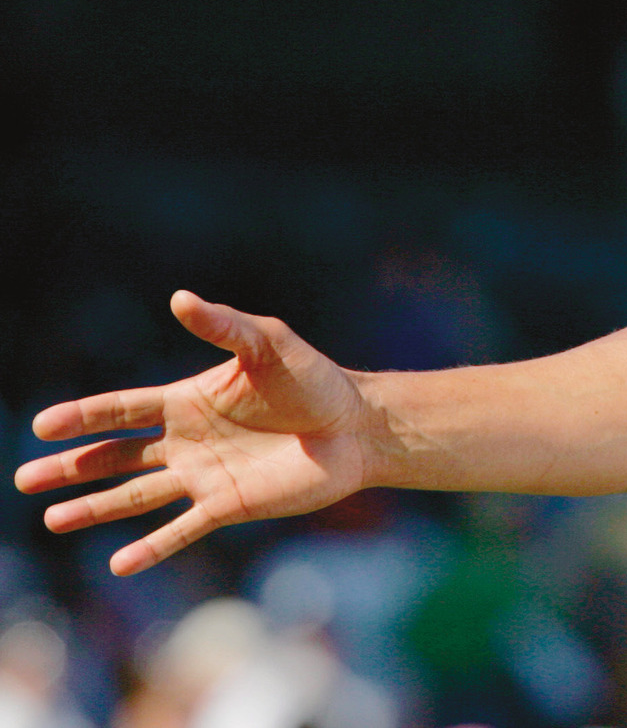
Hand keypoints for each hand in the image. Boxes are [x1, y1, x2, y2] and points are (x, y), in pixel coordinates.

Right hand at [13, 292, 376, 574]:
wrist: (357, 425)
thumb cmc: (316, 379)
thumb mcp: (270, 344)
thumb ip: (225, 326)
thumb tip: (179, 298)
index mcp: (190, 400)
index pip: (124, 410)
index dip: (83, 417)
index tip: (41, 425)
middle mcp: (189, 440)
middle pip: (117, 456)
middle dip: (71, 466)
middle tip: (25, 478)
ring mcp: (206, 475)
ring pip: (137, 496)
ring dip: (96, 507)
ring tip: (52, 518)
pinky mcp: (230, 505)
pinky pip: (182, 530)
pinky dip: (152, 547)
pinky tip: (120, 564)